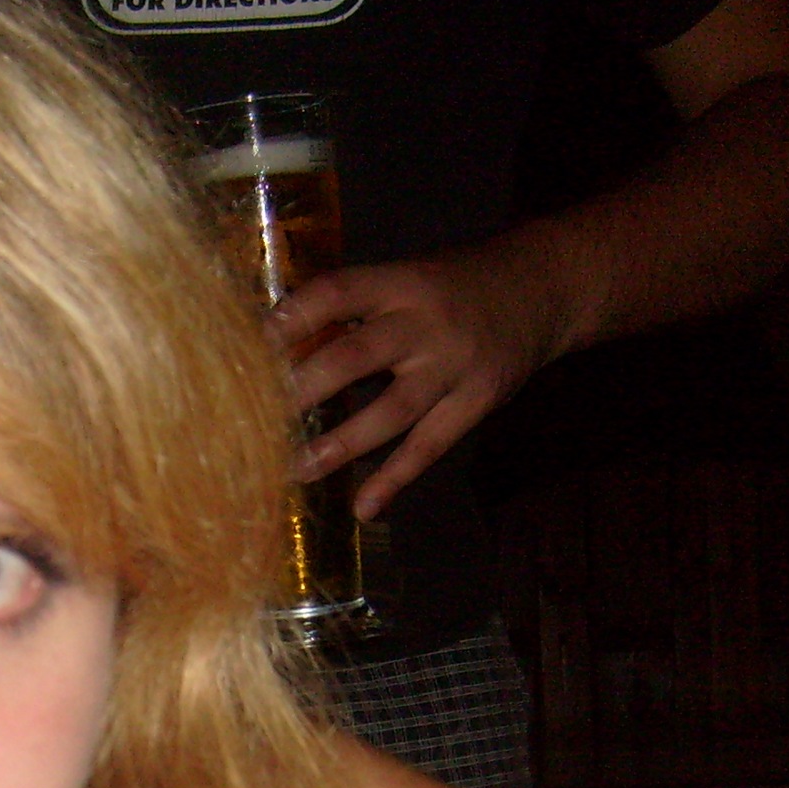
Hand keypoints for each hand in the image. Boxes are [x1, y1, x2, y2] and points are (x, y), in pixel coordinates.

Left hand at [267, 241, 573, 518]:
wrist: (540, 290)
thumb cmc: (448, 289)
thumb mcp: (402, 280)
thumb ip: (349, 313)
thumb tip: (276, 348)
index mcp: (396, 283)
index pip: (334, 294)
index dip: (291, 320)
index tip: (248, 348)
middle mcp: (423, 323)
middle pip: (354, 357)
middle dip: (302, 390)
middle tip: (253, 421)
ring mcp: (453, 366)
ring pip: (391, 411)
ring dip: (340, 444)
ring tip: (295, 470)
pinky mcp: (476, 401)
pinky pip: (430, 446)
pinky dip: (396, 478)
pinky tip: (364, 507)